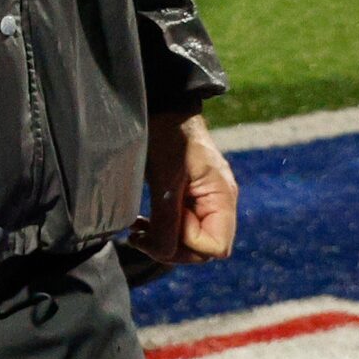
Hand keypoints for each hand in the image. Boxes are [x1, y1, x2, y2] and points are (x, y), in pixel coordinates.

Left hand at [131, 110, 237, 263]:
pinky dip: (161, 230)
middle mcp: (218, 203)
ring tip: (136, 232)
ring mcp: (204, 200)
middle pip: (204, 248)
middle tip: (139, 237)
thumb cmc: (166, 134)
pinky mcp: (187, 196)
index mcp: (221, 197)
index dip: (187, 243)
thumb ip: (167, 217)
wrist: (162, 105)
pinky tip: (141, 224)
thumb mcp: (164, 177)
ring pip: (190, 240)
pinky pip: (180, 225)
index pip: (216, 246)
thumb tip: (164, 253)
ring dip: (164, 241)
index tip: (160, 224)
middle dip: (172, 248)